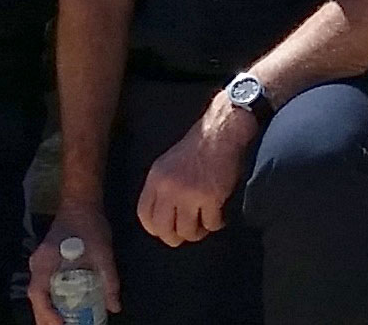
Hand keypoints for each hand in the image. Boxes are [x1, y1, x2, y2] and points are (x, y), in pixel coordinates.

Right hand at [25, 200, 119, 320]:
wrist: (81, 201)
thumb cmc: (89, 223)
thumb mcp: (102, 251)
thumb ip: (109, 279)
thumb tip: (114, 307)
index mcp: (46, 260)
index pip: (38, 293)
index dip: (47, 313)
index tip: (61, 324)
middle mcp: (38, 264)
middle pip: (36, 299)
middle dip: (46, 319)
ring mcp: (40, 264)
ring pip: (39, 295)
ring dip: (48, 312)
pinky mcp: (46, 263)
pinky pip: (44, 288)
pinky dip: (51, 303)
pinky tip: (64, 311)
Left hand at [134, 96, 256, 246]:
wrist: (222, 131)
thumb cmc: (198, 146)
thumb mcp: (168, 164)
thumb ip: (162, 188)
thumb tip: (163, 218)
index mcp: (155, 178)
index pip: (144, 216)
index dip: (156, 229)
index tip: (168, 229)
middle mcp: (168, 188)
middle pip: (164, 230)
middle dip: (177, 236)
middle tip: (188, 231)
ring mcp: (189, 194)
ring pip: (188, 232)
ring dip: (199, 231)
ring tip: (206, 222)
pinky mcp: (210, 197)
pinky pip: (211, 224)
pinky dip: (217, 222)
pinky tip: (220, 213)